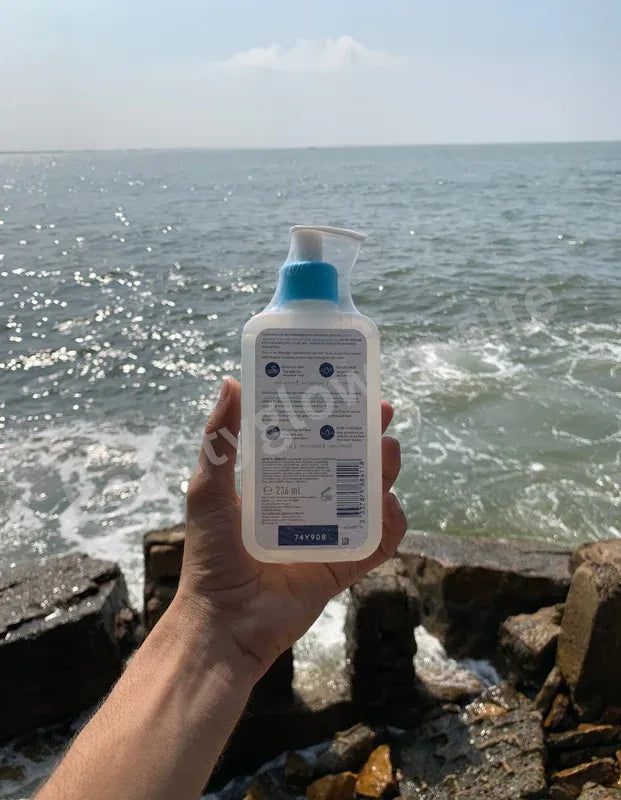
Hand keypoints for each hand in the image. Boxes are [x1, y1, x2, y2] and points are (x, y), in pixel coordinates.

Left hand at [177, 378, 406, 679]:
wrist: (225, 620)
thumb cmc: (212, 553)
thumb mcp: (209, 490)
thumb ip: (220, 441)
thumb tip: (231, 382)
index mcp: (278, 483)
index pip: (312, 441)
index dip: (333, 417)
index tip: (349, 391)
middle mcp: (308, 503)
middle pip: (349, 463)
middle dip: (369, 437)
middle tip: (382, 414)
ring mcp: (329, 534)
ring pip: (369, 496)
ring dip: (384, 472)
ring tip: (388, 452)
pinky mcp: (344, 565)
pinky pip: (378, 542)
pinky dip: (391, 525)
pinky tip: (389, 505)